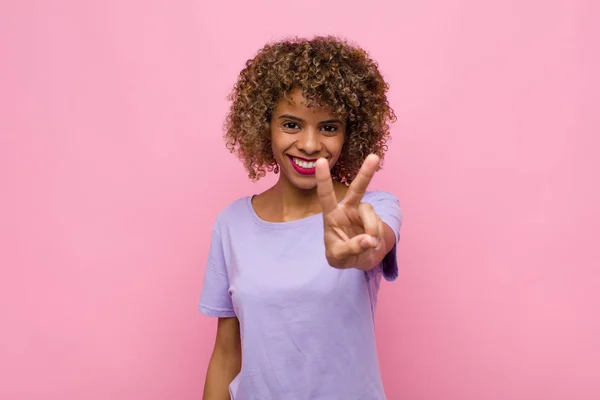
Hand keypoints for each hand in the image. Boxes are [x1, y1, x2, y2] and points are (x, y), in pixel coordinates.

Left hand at [315, 154, 384, 269]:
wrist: (358, 260)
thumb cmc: (340, 255)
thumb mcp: (338, 258)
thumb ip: (350, 249)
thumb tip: (369, 240)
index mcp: (332, 215)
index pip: (326, 195)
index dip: (323, 179)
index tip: (320, 161)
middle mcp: (348, 209)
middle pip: (357, 189)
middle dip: (366, 173)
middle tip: (374, 157)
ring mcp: (363, 213)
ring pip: (370, 215)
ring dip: (371, 230)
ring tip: (368, 244)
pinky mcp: (375, 219)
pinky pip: (379, 226)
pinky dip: (376, 238)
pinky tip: (371, 244)